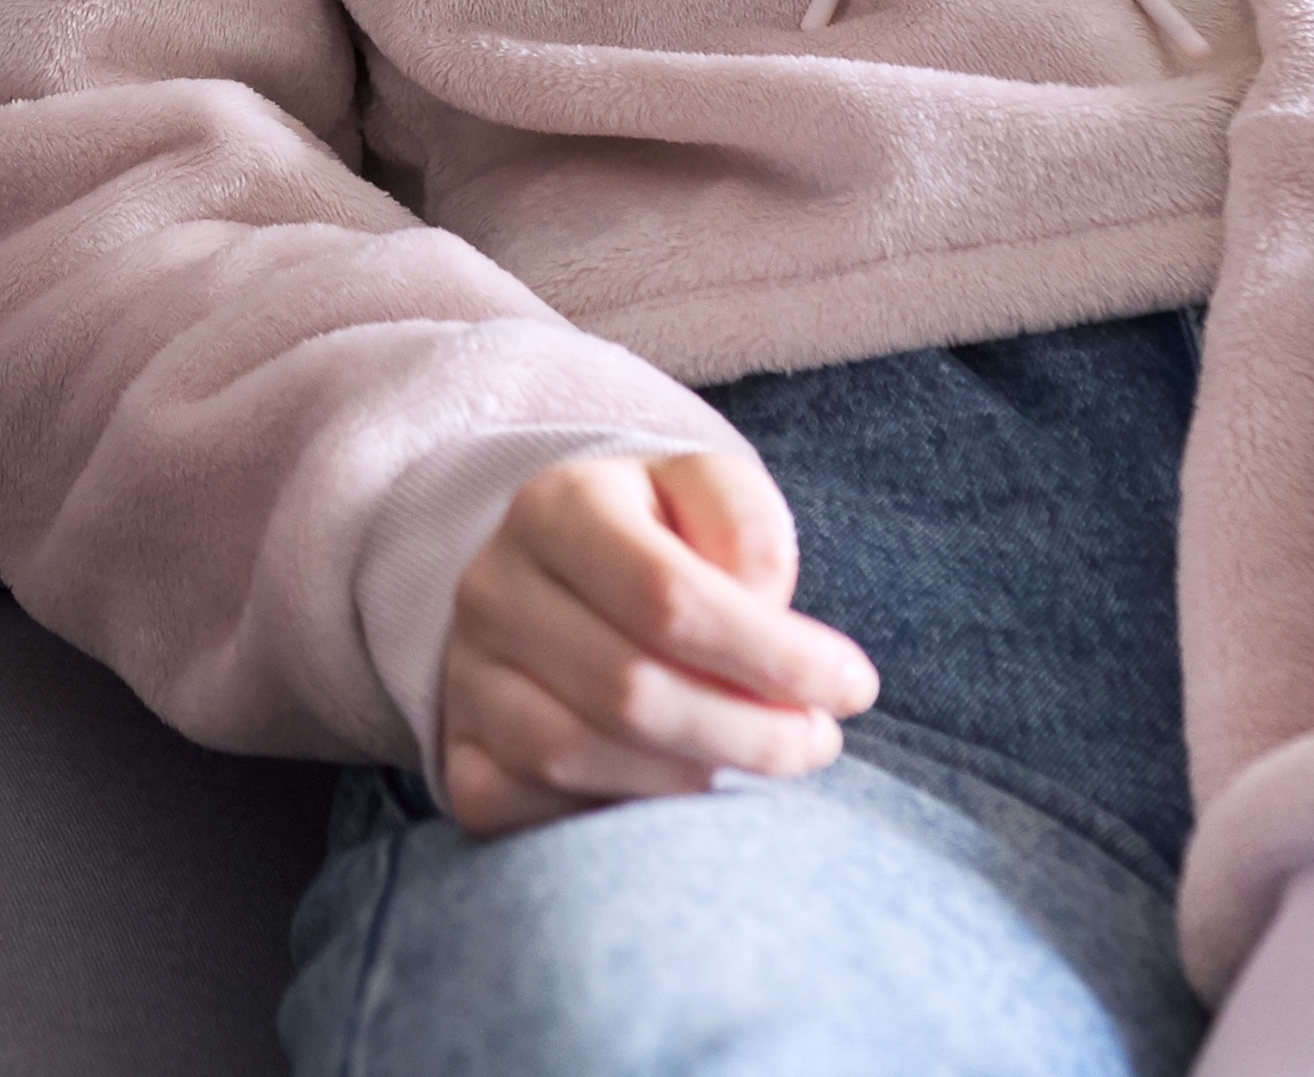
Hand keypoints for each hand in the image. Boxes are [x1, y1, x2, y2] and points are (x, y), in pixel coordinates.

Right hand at [434, 445, 882, 835]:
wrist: (566, 575)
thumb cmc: (666, 537)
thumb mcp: (712, 494)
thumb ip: (750, 528)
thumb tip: (759, 610)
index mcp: (556, 506)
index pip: (667, 596)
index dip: (774, 656)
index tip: (853, 685)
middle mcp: (491, 589)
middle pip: (628, 689)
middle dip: (751, 733)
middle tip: (818, 740)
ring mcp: (465, 675)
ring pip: (574, 756)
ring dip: (694, 783)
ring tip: (760, 760)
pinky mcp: (460, 753)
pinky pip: (525, 809)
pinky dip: (613, 819)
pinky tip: (678, 796)